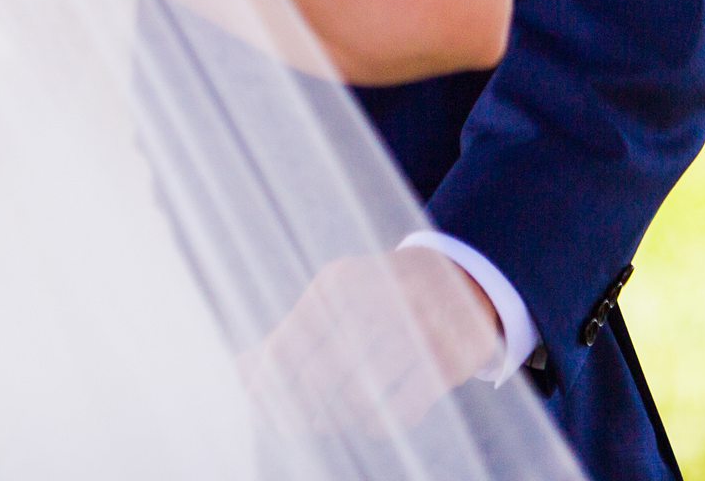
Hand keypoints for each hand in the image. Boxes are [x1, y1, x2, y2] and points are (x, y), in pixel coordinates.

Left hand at [236, 247, 502, 437]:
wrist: (461, 279)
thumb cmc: (379, 295)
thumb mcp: (334, 296)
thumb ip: (291, 332)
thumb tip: (242, 371)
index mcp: (340, 283)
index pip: (291, 342)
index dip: (272, 382)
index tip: (263, 405)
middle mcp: (377, 301)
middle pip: (322, 375)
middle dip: (303, 407)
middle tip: (297, 422)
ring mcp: (416, 331)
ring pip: (359, 398)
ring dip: (337, 419)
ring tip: (329, 421)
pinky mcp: (447, 361)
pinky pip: (398, 411)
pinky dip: (376, 424)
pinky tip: (369, 420)